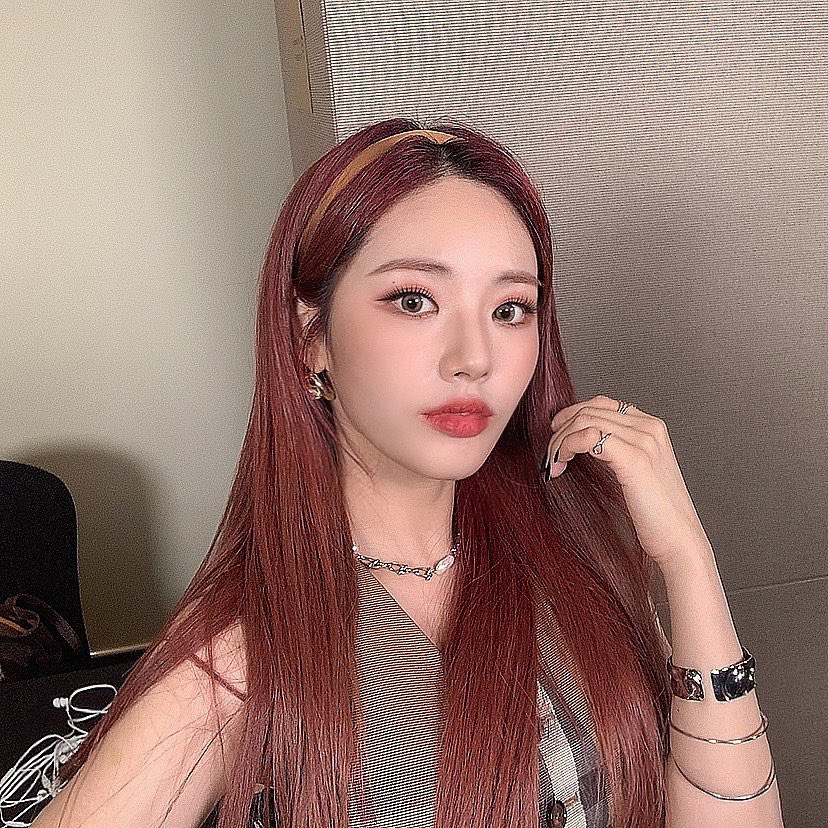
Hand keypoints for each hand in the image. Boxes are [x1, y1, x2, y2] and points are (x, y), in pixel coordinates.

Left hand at [541, 395, 714, 573]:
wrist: (678, 540)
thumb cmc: (655, 513)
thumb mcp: (635, 471)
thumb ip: (616, 450)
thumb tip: (580, 440)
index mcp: (651, 426)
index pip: (601, 403)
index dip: (572, 414)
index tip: (556, 432)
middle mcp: (649, 427)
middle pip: (589, 411)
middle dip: (561, 431)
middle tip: (550, 456)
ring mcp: (644, 441)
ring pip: (585, 421)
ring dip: (560, 442)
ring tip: (554, 465)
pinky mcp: (634, 459)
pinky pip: (589, 438)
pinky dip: (567, 447)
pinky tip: (562, 466)